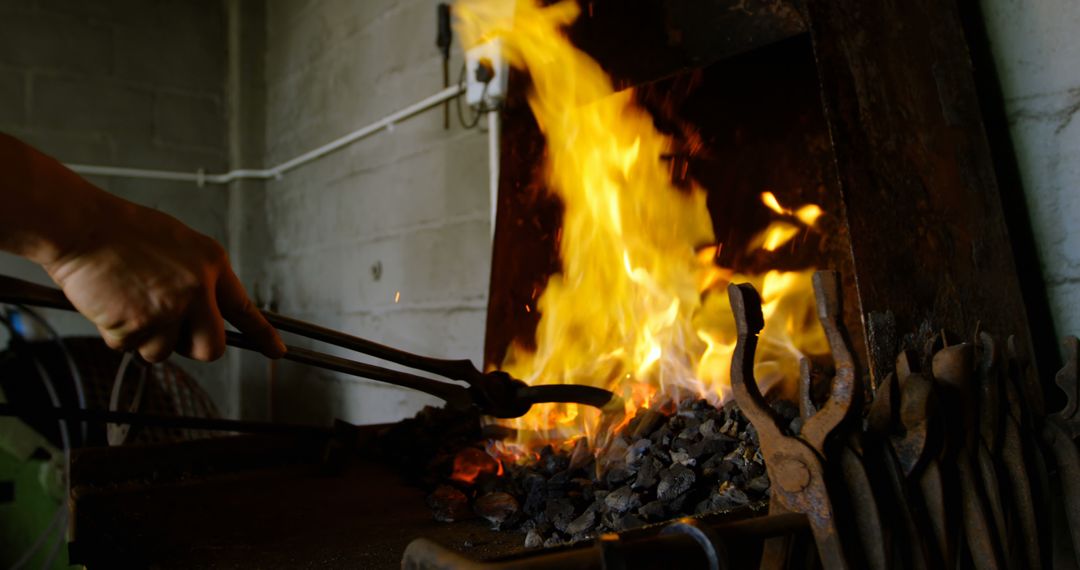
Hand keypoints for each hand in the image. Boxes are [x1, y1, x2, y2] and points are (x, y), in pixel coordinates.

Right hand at [41, 193, 285, 362]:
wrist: (81, 226)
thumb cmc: (123, 232)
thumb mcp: (178, 245)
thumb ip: (197, 277)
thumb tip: (204, 311)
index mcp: (211, 264)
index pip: (245, 308)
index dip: (264, 335)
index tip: (277, 353)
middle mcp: (198, 289)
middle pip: (211, 349)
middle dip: (191, 347)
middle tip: (169, 331)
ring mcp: (169, 309)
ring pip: (164, 352)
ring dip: (145, 338)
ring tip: (129, 304)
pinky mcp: (138, 324)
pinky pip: (129, 347)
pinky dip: (117, 334)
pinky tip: (110, 304)